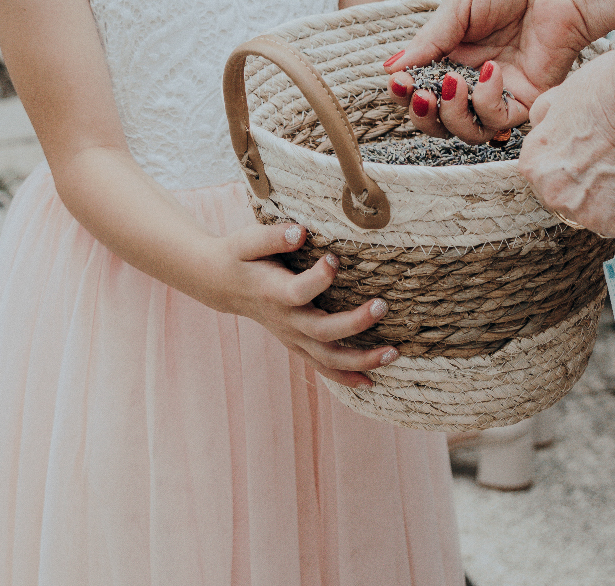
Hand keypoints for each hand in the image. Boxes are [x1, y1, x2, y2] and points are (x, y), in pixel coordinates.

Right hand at [217, 222, 395, 388]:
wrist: (221, 283)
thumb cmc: (239, 256)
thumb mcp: (247, 240)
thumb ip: (273, 236)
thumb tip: (301, 232)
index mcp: (273, 292)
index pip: (298, 292)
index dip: (318, 278)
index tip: (334, 258)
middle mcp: (285, 320)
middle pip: (322, 332)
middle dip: (355, 324)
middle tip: (383, 306)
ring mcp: (292, 336)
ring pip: (327, 358)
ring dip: (361, 360)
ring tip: (393, 353)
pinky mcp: (297, 343)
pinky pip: (322, 367)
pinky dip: (346, 377)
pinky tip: (371, 382)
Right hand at [387, 0, 614, 122]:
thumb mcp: (459, 6)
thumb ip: (428, 41)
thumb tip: (391, 68)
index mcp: (456, 53)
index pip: (422, 89)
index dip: (406, 93)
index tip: (398, 81)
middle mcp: (476, 77)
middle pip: (440, 120)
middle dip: (422, 114)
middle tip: (419, 92)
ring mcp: (502, 91)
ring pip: (467, 130)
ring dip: (451, 113)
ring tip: (451, 82)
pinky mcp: (529, 98)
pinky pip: (499, 120)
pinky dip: (486, 100)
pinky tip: (490, 71)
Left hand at [520, 40, 614, 238]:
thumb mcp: (563, 94)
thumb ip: (545, 117)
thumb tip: (542, 123)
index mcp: (537, 166)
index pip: (544, 174)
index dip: (570, 161)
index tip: (588, 152)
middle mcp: (558, 197)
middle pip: (571, 199)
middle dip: (591, 185)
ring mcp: (594, 216)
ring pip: (605, 214)